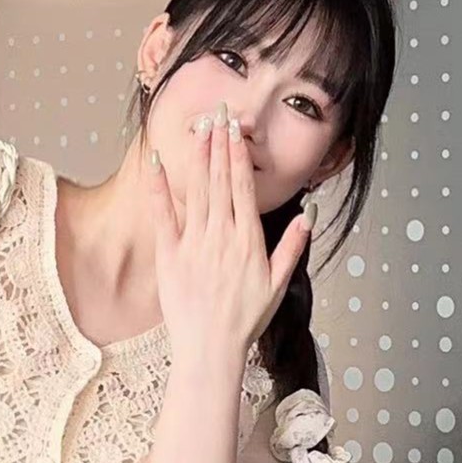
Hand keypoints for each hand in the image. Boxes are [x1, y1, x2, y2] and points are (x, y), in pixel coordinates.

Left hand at [146, 101, 313, 371]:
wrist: (210, 350)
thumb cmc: (244, 321)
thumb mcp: (277, 286)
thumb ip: (290, 249)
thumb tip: (306, 218)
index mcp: (248, 240)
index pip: (242, 187)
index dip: (238, 155)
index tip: (236, 129)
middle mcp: (222, 236)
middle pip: (220, 181)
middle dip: (219, 144)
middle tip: (218, 113)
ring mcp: (194, 244)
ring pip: (197, 191)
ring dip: (197, 156)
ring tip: (198, 127)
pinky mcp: (170, 256)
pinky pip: (163, 215)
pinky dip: (158, 187)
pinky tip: (155, 162)